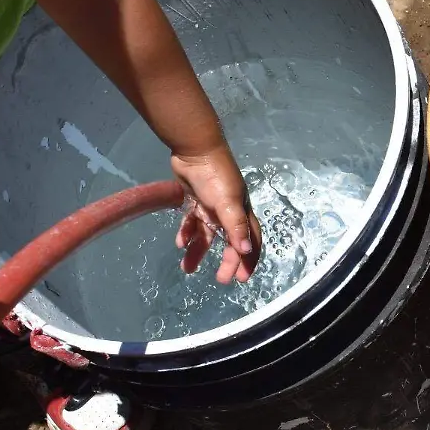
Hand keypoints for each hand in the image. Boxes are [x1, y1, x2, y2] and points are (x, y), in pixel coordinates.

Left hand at [171, 146, 262, 282]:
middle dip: (225, 261)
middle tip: (219, 279)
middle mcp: (229, 212)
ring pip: (207, 235)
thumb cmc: (215, 176)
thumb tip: (246, 251)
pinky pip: (192, 222)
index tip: (241, 278)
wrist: (194, 150)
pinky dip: (186, 233)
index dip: (248, 260)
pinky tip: (179, 243)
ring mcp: (211, 207)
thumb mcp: (228, 202)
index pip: (250, 241)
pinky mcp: (195, 201)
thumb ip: (236, 227)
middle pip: (229, 242)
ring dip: (199, 251)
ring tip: (187, 269)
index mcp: (241, 213)